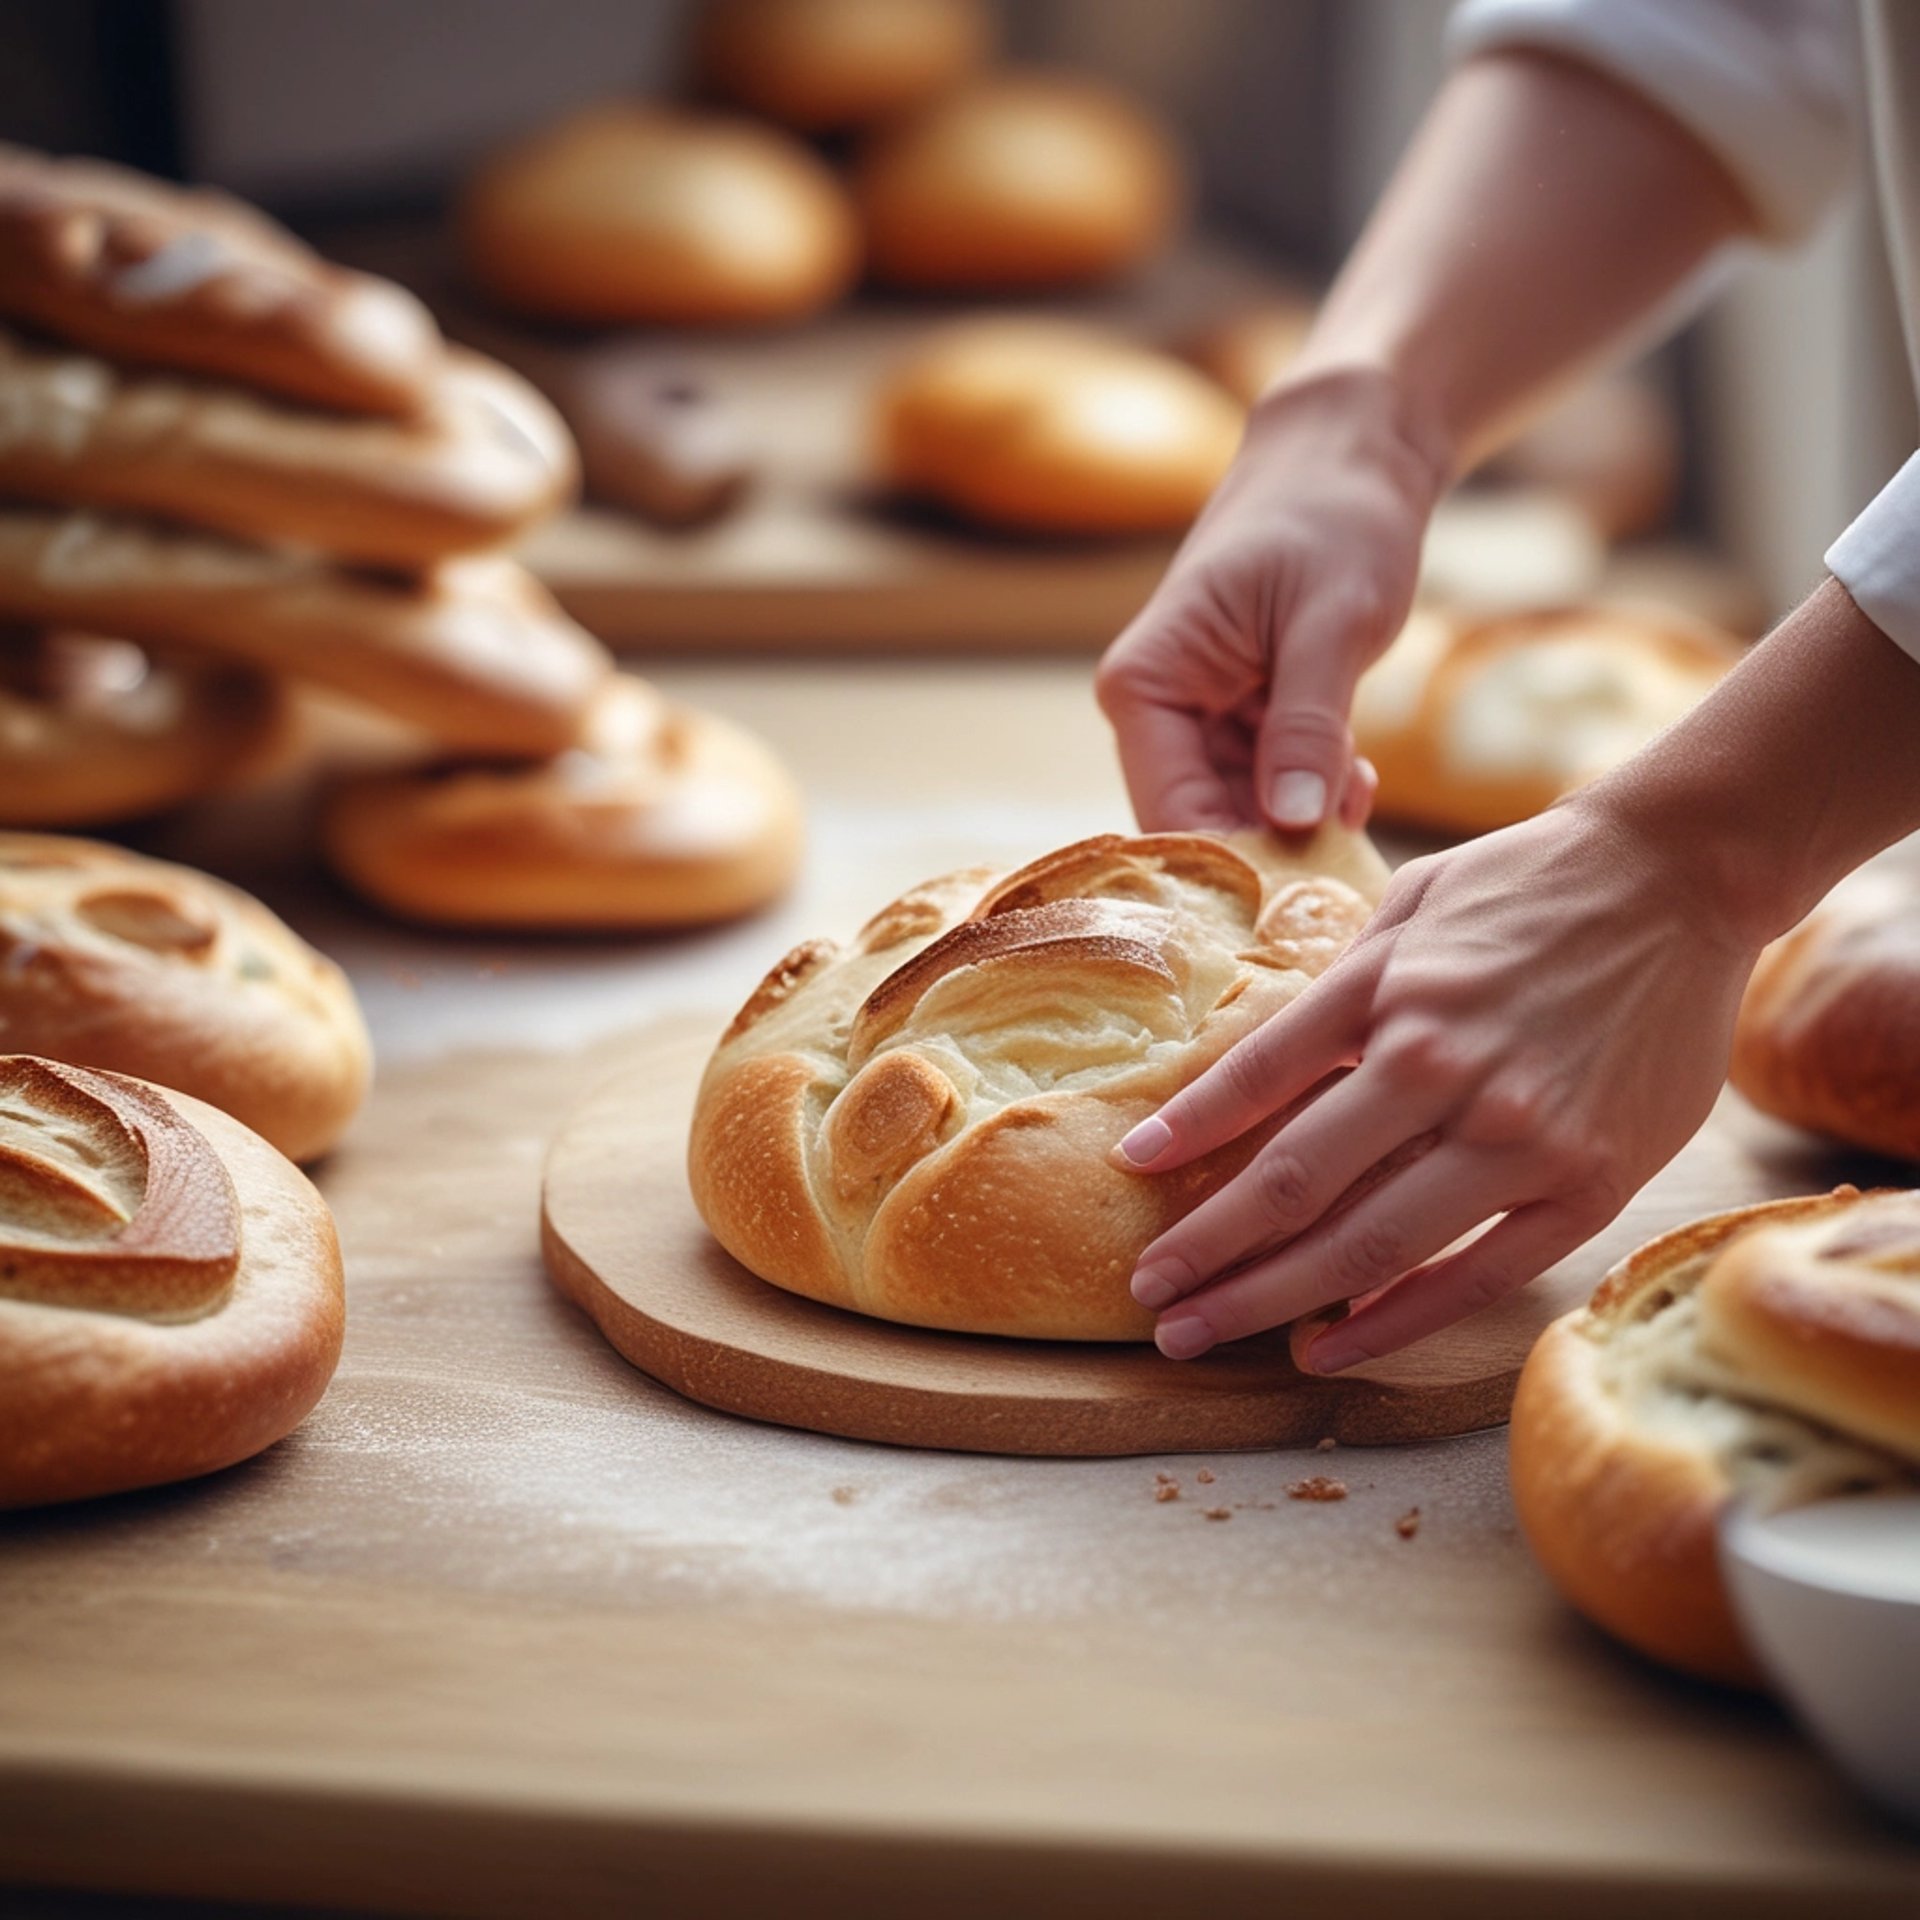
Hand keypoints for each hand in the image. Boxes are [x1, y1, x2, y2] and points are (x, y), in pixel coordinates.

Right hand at [1095, 366, 1449, 835]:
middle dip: (1274, 854)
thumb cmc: (1333, 517)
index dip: (1232, 868)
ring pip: (1238, 816)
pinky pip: (1268, 789)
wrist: (1353, 456)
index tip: (1304, 900)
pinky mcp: (1238, 723)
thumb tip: (1294, 823)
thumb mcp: (1330, 623)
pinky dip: (1314, 797)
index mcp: (1144, 684)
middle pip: (1199, 827)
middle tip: (1349, 870)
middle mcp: (1154, 711)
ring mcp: (1195, 721)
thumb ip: (1307, 726)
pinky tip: (1357, 779)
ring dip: (1302, 826)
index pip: (1169, 815)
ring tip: (1361, 798)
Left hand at [1110, 797, 1761, 1370]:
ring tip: (1199, 1333)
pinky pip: (1474, 1276)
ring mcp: (1521, 1137)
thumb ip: (1336, 995)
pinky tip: (1327, 1345)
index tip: (1128, 1172)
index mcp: (1390, 997)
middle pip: (1294, 1187)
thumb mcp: (1406, 909)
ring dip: (1271, 1300)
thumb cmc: (1528, 884)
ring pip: (1369, 1246)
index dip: (1183, 1136)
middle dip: (1207, 1253)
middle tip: (1148, 1299)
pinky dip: (1394, 1320)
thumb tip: (1251, 1075)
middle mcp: (1444, 1073)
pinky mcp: (1587, 1183)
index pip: (1256, 1084)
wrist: (1679, 877)